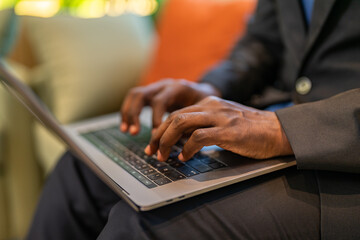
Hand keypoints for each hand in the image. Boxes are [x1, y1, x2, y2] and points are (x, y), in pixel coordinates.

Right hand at [120, 79, 220, 134]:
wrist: (205, 92)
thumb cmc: (205, 104)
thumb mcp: (203, 112)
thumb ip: (192, 123)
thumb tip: (184, 143)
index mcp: (178, 88)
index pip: (160, 101)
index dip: (156, 119)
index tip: (156, 136)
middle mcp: (164, 85)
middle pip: (141, 94)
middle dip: (135, 114)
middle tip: (135, 133)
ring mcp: (156, 87)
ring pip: (134, 95)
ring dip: (128, 113)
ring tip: (127, 131)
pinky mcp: (152, 93)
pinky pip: (134, 99)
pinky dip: (128, 112)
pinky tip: (126, 127)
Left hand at [145, 96, 292, 160]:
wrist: (279, 130)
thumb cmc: (252, 130)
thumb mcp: (224, 121)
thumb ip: (205, 125)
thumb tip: (183, 140)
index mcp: (209, 103)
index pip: (176, 113)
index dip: (161, 130)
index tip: (154, 144)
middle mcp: (212, 107)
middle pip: (174, 117)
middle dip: (158, 136)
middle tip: (152, 152)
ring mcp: (220, 118)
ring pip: (181, 123)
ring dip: (167, 141)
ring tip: (163, 156)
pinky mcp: (228, 131)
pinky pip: (198, 138)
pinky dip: (187, 149)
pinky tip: (185, 158)